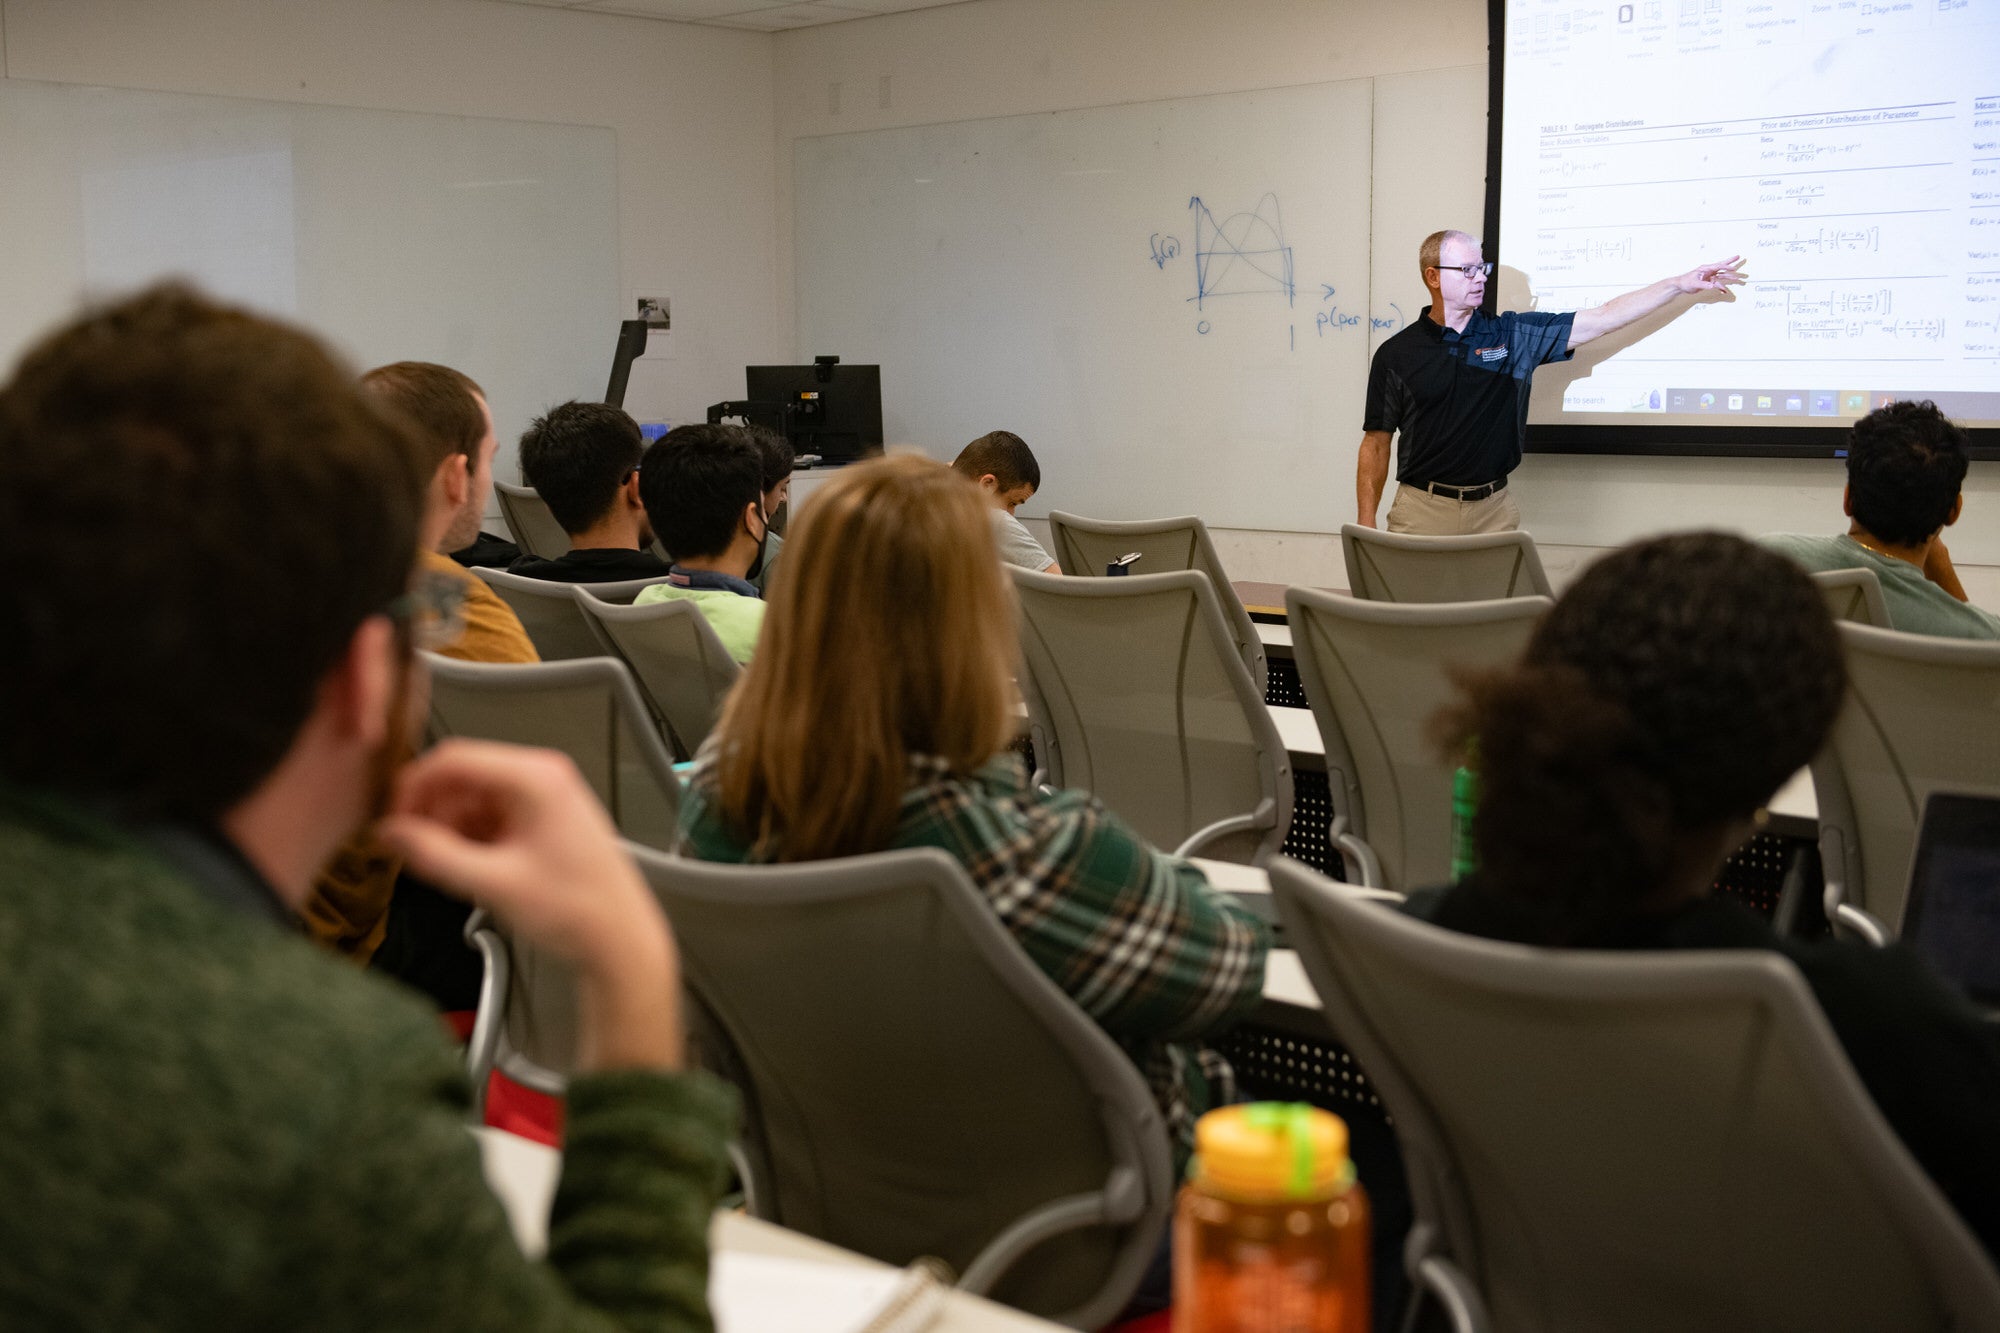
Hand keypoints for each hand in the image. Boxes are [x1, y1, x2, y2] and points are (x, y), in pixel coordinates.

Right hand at [378, 739, 681, 1068]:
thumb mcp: (494, 884)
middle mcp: (543, 778)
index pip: (454, 759)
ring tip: (443, 868)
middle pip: (462, 777)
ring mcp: (545, 798)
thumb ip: (435, 856)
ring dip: (450, 829)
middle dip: (431, 813)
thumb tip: (391, 835)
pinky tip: (467, 869)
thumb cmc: (579, 911)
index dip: (413, 788)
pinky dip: (470, 838)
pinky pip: (491, 816)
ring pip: (473, 799)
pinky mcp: (543, 820)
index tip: (392, 820)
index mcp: (537, 779)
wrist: (619, 942)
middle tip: (411, 850)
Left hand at [1676, 256, 1745, 293]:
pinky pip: (1717, 284)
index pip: (1718, 266)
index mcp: (1705, 268)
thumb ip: (1703, 285)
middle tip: (1738, 257)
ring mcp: (1709, 276)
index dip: (1726, 266)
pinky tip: (1724, 291)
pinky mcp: (1708, 282)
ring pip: (1721, 276)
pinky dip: (1721, 287)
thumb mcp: (1694, 283)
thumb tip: (1712, 286)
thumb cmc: (1685, 282)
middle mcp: (1709, 271)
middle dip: (1730, 262)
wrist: (1680, 286)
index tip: (1733, 268)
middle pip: (1722, 266)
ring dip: (1729, 278)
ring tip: (1737, 279)